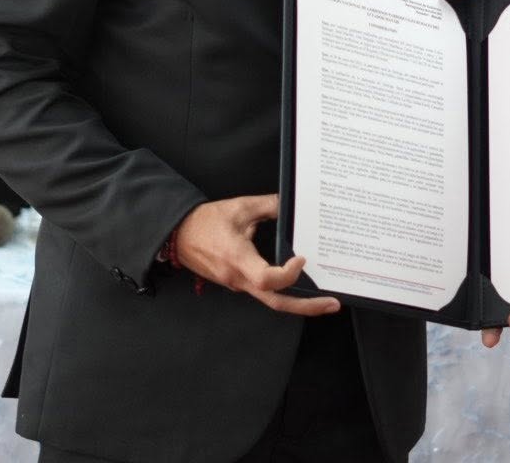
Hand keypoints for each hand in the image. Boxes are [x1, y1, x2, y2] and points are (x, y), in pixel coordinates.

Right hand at [171, 196, 339, 315]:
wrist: (178, 235)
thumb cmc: (205, 222)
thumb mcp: (240, 207)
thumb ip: (270, 205)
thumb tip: (293, 202)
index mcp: (237, 259)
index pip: (267, 279)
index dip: (288, 273)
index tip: (301, 258)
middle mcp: (238, 278)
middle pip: (275, 302)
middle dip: (306, 306)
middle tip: (332, 304)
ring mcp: (237, 284)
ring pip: (270, 299)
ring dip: (297, 301)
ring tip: (324, 298)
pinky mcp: (237, 283)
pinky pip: (263, 292)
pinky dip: (283, 290)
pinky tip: (298, 283)